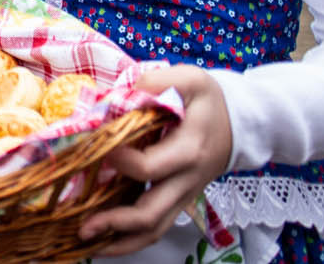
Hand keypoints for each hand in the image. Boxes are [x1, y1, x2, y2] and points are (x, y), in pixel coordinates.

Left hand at [81, 64, 232, 254]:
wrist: (243, 121)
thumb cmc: (211, 100)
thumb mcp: (189, 80)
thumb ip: (154, 83)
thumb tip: (116, 96)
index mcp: (189, 151)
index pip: (148, 168)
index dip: (119, 162)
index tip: (96, 150)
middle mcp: (186, 180)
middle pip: (151, 214)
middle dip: (115, 223)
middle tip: (80, 225)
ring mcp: (183, 194)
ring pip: (155, 229)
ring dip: (121, 240)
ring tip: (85, 243)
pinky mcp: (178, 198)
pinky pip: (157, 225)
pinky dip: (130, 236)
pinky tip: (103, 239)